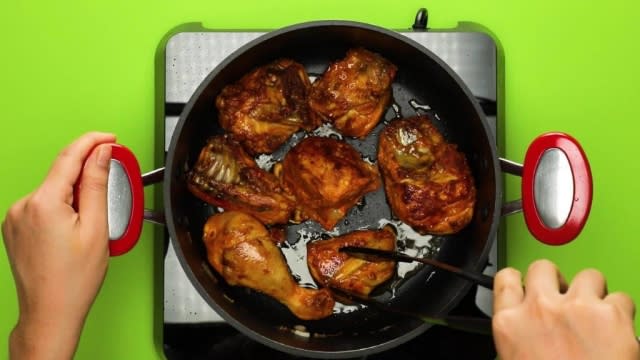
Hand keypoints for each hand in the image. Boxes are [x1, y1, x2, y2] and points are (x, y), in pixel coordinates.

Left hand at [2, 132, 114, 358]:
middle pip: (62, 174)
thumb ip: (98, 184)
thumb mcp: (97, 228)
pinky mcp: (15, 228)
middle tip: (113, 183)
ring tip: (95, 221)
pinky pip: (43, 205)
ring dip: (76, 194)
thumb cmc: (74, 280)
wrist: (51, 312)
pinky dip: (63, 207)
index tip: (109, 138)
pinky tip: (76, 227)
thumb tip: (102, 154)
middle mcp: (23, 206)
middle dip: (88, 174)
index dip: (93, 142)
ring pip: (53, 190)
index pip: (70, 157)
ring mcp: (15, 218)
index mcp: (43, 203)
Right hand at [492, 259, 638, 359]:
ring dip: (593, 292)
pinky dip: (621, 312)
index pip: (506, 278)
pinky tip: (618, 331)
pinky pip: (621, 298)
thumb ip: (518, 335)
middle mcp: (539, 308)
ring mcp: (576, 307)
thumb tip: (526, 329)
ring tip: (597, 316)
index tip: (528, 285)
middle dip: (556, 280)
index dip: (519, 280)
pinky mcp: (611, 314)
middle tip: (566, 300)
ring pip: (588, 275)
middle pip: (543, 267)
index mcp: (510, 323)